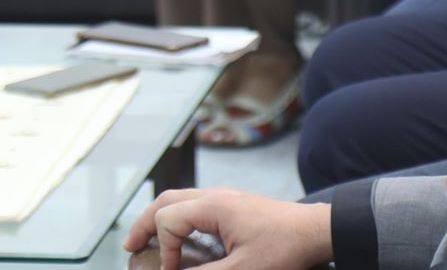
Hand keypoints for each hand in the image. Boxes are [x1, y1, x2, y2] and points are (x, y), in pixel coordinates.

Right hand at [122, 187, 331, 269]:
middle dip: (145, 223)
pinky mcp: (233, 206)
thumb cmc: (285, 249)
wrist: (316, 232)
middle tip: (130, 247)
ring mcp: (224, 198)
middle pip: (167, 200)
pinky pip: (195, 204)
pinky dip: (177, 217)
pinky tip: (178, 236)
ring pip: (180, 199)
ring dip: (159, 218)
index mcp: (214, 206)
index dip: (164, 249)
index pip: (169, 220)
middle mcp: (215, 196)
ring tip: (145, 240)